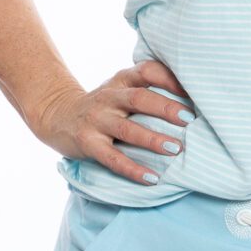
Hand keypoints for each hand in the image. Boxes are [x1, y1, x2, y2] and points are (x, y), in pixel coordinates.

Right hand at [34, 58, 194, 183]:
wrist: (57, 115)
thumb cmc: (103, 104)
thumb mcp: (120, 88)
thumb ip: (147, 88)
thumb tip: (193, 98)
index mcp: (121, 80)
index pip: (146, 71)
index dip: (169, 78)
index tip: (193, 90)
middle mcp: (108, 97)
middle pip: (139, 98)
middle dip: (166, 108)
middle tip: (190, 119)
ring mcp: (96, 120)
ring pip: (127, 129)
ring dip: (153, 139)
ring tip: (176, 149)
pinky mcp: (87, 143)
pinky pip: (112, 158)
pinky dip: (133, 169)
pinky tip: (153, 178)